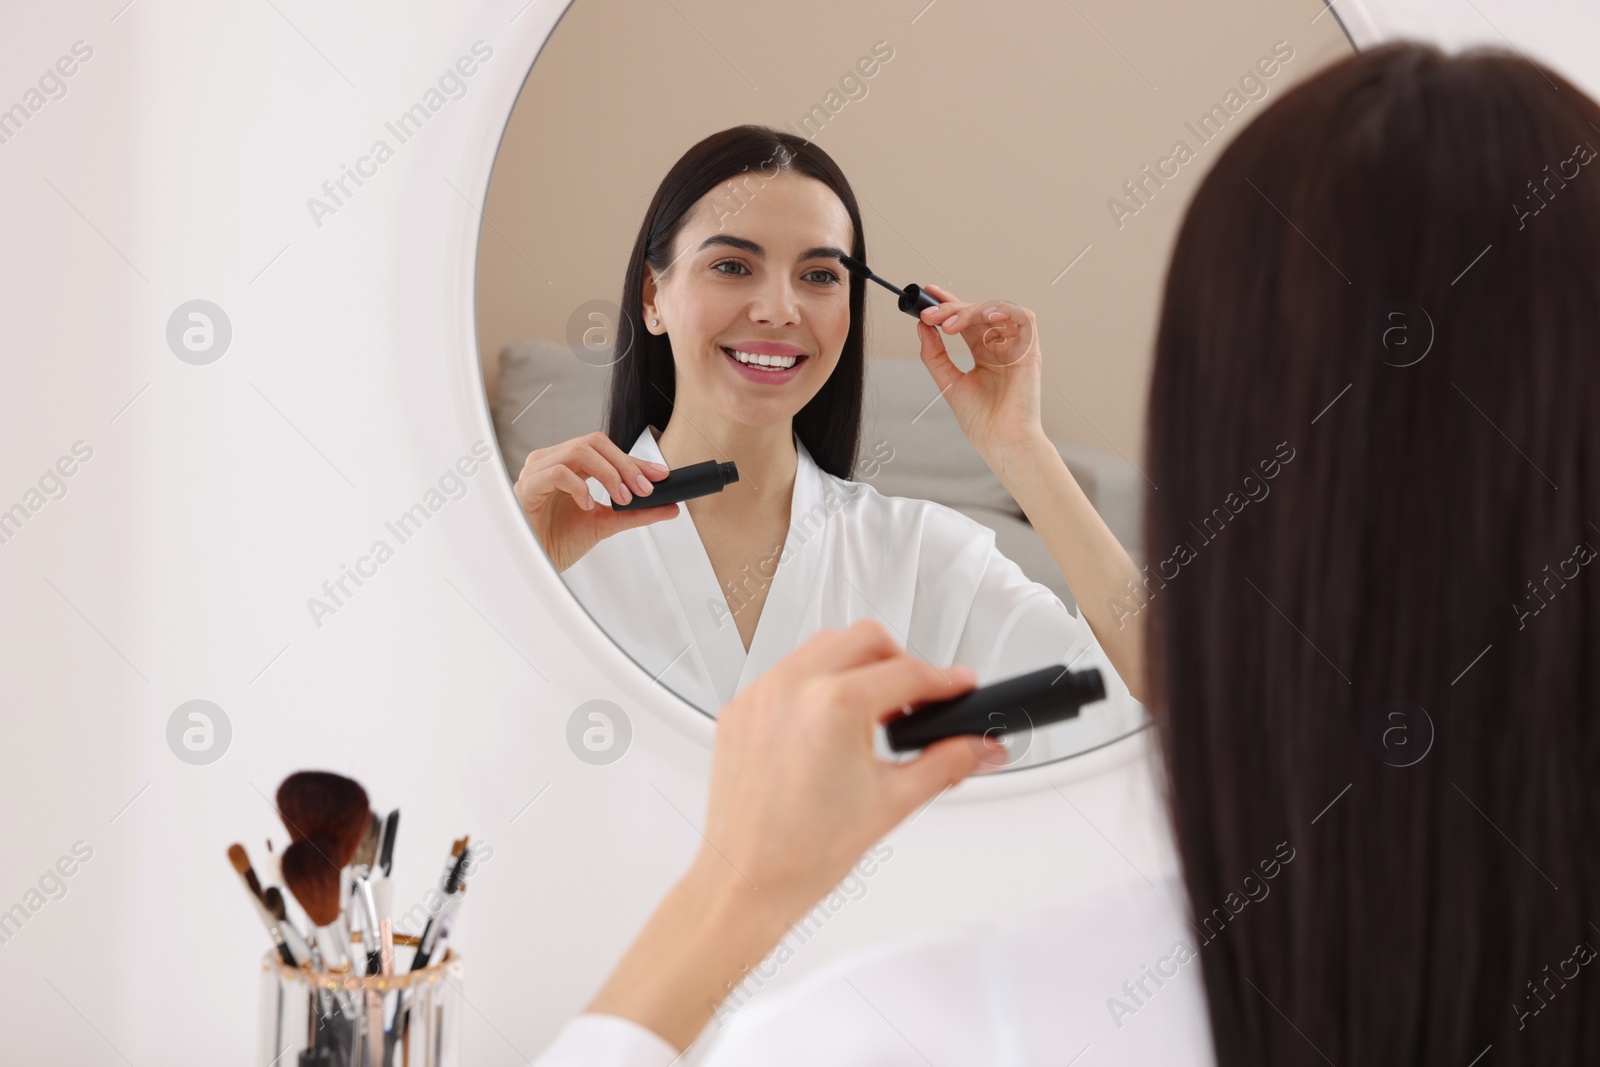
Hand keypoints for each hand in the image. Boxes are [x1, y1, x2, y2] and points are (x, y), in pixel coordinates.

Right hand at [513, 431, 676, 571]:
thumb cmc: (559, 541)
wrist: (536, 565)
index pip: (604, 450)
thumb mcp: (605, 523)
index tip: (659, 475)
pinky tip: (588, 505)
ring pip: (578, 451)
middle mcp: (551, 461)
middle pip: (593, 443)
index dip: (634, 460)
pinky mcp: (527, 487)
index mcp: (568, 464)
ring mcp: (537, 471)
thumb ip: (635, 514)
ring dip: (608, 473)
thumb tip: (669, 507)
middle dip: (625, 465)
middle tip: (644, 489)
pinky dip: (579, 487)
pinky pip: (556, 472)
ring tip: (622, 498)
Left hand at [692, 619, 1000, 917]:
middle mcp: (793, 687)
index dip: (946, 681)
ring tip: (874, 710)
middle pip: (866, 640)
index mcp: (834, 704)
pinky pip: (786, 672)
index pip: (908, 672)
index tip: (960, 687)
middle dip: (901, 662)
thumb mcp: (894, 801)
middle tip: (917, 699)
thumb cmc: (804, 853)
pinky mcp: (740, 708)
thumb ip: (948, 763)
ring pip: (823, 646)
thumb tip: (980, 748)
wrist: (748, 880)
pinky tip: (829, 721)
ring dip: (856, 666)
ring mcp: (761, 694)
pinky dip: (815, 683)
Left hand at [915, 283, 1047, 462]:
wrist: (1001, 441)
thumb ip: (935, 355)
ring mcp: (1015, 348)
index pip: (967, 319)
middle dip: (952, 309)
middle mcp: (1000, 347)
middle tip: (930, 316)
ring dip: (973, 310)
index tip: (928, 292)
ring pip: (998, 310)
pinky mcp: (1030, 351)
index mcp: (984, 354)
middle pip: (978, 312)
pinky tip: (985, 316)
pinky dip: (1004, 311)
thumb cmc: (981, 420)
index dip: (950, 303)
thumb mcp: (948, 383)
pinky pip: (1024, 318)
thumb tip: (922, 327)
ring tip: (950, 325)